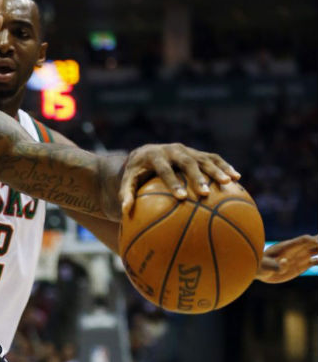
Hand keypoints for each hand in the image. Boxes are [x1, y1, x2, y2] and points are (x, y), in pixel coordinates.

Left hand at [119, 143, 240, 214]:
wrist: (144, 154)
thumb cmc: (135, 174)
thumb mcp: (127, 182)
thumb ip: (126, 194)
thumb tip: (125, 212)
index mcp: (155, 155)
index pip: (164, 169)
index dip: (172, 182)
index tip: (181, 197)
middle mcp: (172, 150)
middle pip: (187, 162)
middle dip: (197, 177)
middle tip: (205, 193)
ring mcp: (187, 150)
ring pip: (204, 158)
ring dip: (217, 170)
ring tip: (229, 182)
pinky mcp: (196, 152)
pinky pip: (213, 158)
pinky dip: (224, 166)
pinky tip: (236, 179)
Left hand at [256, 234, 317, 282]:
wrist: (261, 270)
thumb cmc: (261, 266)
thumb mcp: (267, 267)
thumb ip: (276, 266)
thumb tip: (284, 262)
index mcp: (288, 247)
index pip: (304, 240)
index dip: (312, 240)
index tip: (317, 243)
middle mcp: (297, 250)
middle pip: (313, 241)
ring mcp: (300, 257)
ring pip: (316, 250)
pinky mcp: (302, 265)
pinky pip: (314, 261)